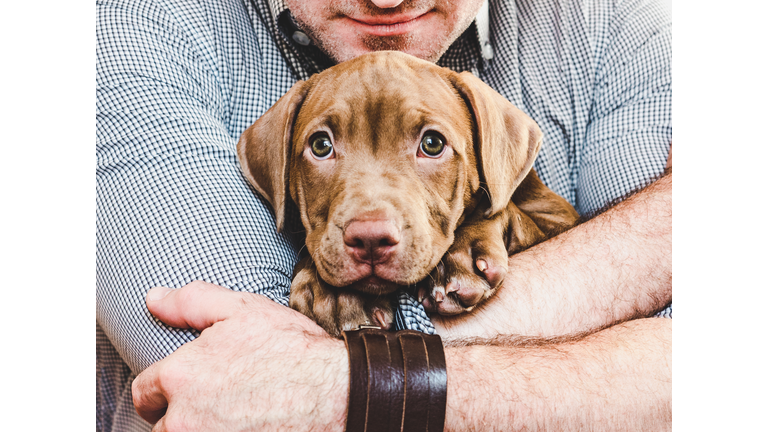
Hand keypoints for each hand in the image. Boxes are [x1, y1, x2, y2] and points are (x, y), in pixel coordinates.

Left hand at [132, 281, 348, 430]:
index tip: (185, 390)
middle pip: (161, 427)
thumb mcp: (243, 310)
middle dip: (180, 418)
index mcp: (179, 377)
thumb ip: (190, 303)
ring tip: (232, 421)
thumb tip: (153, 299)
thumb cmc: (292, 350)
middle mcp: (183, 421)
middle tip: (215, 407)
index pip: (144, 393)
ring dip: (199, 431)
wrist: (336, 394)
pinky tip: (248, 428)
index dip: (162, 390)